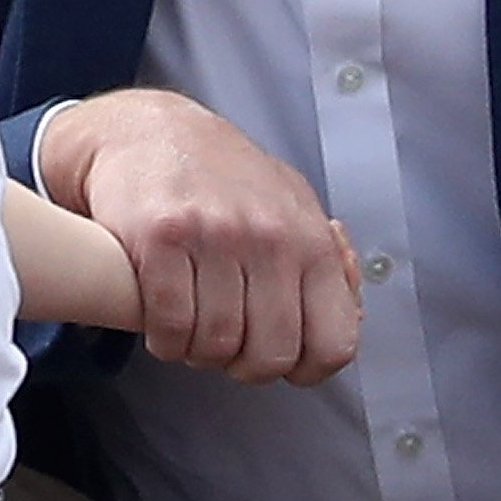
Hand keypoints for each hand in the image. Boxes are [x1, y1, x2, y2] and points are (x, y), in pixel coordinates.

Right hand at [40, 90, 360, 384]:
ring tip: (192, 327)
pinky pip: (170, 326)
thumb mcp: (292, 208)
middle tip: (227, 346)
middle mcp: (270, 237)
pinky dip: (165, 340)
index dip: (306, 370)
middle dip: (244, 366)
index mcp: (311, 240)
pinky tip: (164, 322)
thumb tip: (351, 315)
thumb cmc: (224, 178)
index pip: (334, 343)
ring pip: (215, 346)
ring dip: (198, 352)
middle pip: (270, 356)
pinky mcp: (162, 237)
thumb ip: (326, 265)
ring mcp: (215, 236)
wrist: (149, 130)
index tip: (281, 358)